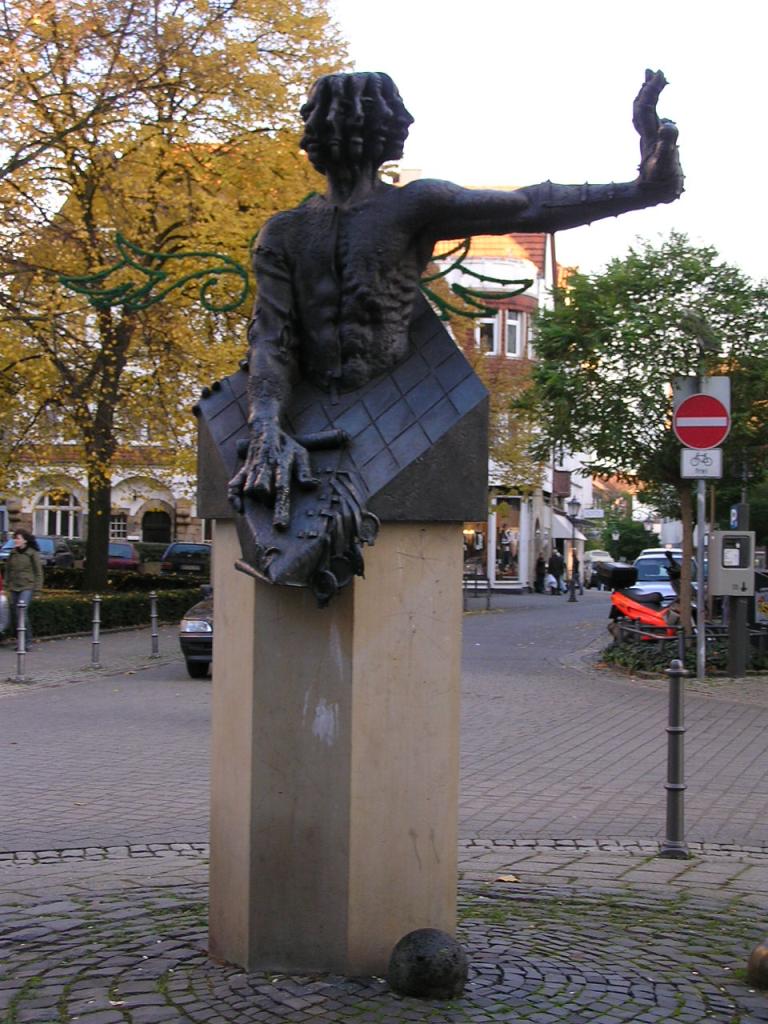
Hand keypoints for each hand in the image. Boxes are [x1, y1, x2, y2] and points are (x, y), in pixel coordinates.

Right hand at [227, 416, 317, 528]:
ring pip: (248, 490)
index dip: (281, 508)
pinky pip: (233, 487)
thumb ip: (305, 471)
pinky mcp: (242, 470)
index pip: (281, 488)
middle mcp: (264, 466)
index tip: (280, 525)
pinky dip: (234, 499)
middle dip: (266, 502)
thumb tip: (312, 486)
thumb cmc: (286, 445)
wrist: (264, 428)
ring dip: (255, 500)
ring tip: (266, 500)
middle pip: (260, 490)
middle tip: (274, 506)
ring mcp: (251, 468)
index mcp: (281, 463)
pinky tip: (241, 509)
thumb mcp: (301, 453)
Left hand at [632, 69, 682, 195]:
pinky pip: (652, 124)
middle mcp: (647, 135)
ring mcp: (649, 140)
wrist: (654, 197)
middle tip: (654, 70)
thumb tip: (666, 124)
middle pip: (643, 107)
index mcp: (649, 135)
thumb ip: (667, 144)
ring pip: (645, 114)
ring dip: (649, 97)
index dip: (651, 90)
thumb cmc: (661, 181)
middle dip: (648, 88)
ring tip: (654, 82)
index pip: (646, 107)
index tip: (658, 73)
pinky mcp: (654, 147)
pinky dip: (656, 112)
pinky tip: (659, 111)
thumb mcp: (665, 162)